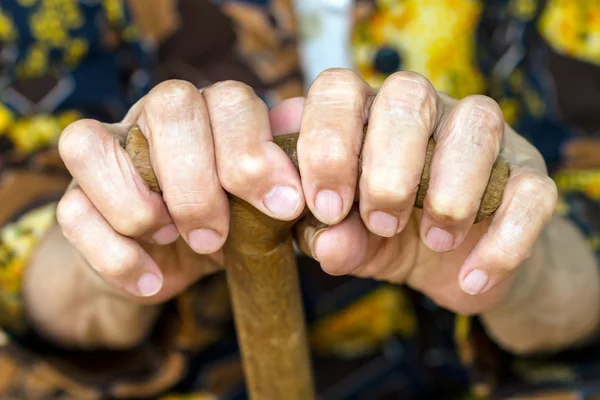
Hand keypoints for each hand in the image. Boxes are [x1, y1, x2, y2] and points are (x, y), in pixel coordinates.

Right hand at [57, 80, 306, 302]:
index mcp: (215, 112)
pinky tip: (152, 282)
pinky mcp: (75, 197)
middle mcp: (159, 117)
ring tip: (182, 243)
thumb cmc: (231, 227)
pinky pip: (72, 211)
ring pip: (94, 142)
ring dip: (142, 206)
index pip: (231, 100)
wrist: (171, 260)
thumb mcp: (267, 213)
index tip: (284, 207)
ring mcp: (111, 150)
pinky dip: (115, 255)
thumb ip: (291, 189)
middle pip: (170, 105)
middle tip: (219, 235)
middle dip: (200, 179)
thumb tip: (306, 163)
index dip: (256, 154)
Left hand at [282, 69, 557, 314]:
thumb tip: (327, 244)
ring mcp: (481, 137)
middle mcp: (424, 110)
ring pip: (477, 126)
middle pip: (408, 94)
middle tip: (380, 222)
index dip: (324, 141)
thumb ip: (335, 239)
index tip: (327, 208)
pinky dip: (502, 242)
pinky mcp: (528, 174)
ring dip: (449, 194)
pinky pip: (530, 192)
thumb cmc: (391, 235)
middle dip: (386, 168)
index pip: (338, 88)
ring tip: (433, 240)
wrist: (460, 265)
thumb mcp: (354, 242)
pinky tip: (472, 276)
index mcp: (368, 115)